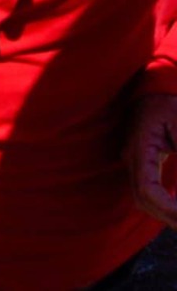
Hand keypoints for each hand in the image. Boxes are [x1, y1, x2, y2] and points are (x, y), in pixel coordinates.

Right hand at [128, 93, 176, 226]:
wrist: (151, 86)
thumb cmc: (168, 102)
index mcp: (141, 147)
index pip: (147, 189)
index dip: (168, 209)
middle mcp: (132, 157)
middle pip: (143, 200)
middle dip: (169, 217)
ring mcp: (133, 160)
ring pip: (143, 198)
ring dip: (166, 213)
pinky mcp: (141, 162)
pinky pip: (148, 190)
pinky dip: (164, 203)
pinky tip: (176, 205)